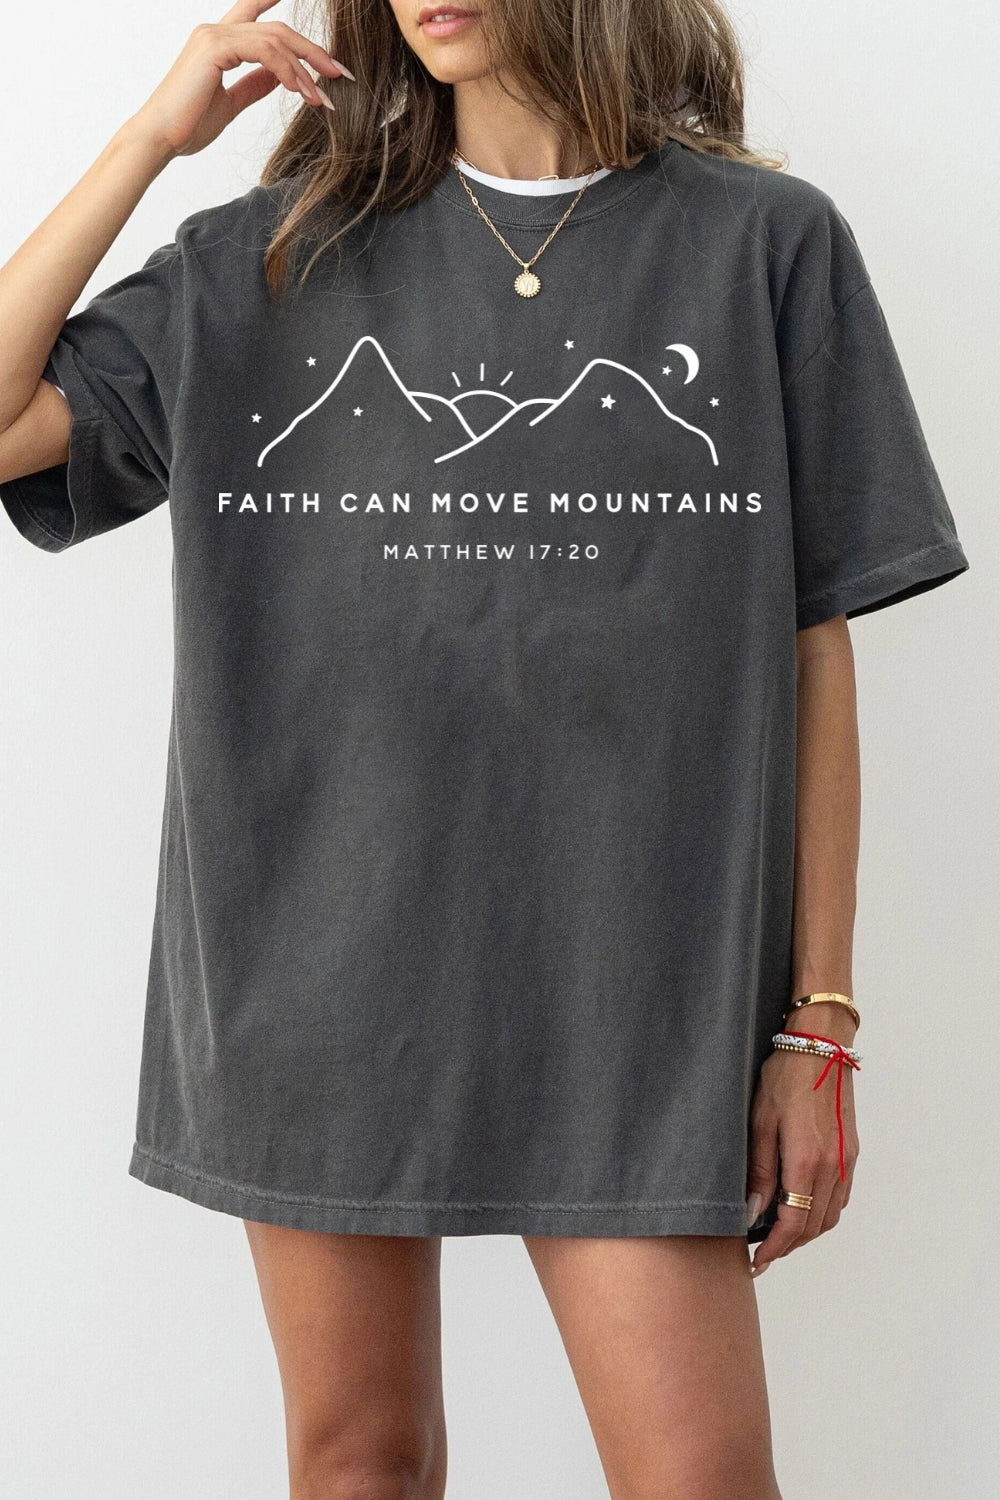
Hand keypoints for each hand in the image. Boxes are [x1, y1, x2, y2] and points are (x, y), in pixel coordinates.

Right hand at [124, 0, 354, 160]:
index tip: (313, 29)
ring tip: (321, 95)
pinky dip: (288, 70)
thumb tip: (281, 77)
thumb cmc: (188, 125)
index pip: (256, 13)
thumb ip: (255, 85)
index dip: (282, 9)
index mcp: (219, 41)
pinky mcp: (214, 48)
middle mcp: (216, 31)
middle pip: (277, 29)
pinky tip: (301, 90)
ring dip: (305, 68)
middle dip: (312, 51)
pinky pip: (264, 51)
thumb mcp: (231, 103)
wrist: (160, 139)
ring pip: (275, 38)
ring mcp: (214, 35)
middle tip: (339, 74)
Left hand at [746, 1008, 859, 1275]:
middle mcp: (833, 1167)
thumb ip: (760, 1171)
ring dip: (806, 1234)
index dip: (774, 1249)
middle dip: (788, 1247)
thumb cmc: (784, 1077)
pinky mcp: (851, 1152)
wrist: (820, 1046)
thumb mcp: (760, 1122)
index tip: (757, 1262)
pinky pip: (840, 1198)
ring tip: (779, 1237)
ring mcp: (847, 1161)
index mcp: (808, 1161)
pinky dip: (822, 1214)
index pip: (793, 1223)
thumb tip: (753, 1212)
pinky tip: (803, 1210)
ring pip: (830, 1216)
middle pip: (814, 1227)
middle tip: (762, 1255)